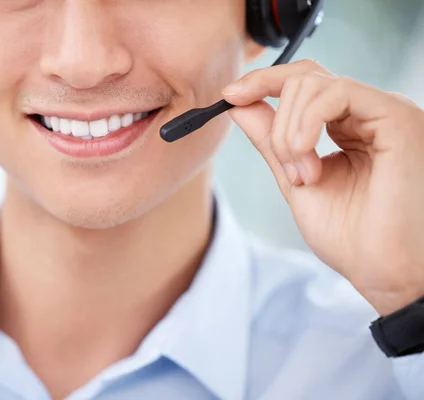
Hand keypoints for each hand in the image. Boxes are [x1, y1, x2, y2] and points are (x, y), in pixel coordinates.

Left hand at [222, 59, 423, 315]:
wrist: (381, 270)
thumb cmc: (348, 236)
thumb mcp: (294, 180)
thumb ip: (270, 141)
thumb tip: (240, 104)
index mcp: (346, 128)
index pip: (302, 84)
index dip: (262, 83)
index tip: (230, 97)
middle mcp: (366, 114)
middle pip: (303, 76)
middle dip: (275, 118)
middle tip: (285, 164)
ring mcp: (381, 112)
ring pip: (311, 83)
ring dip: (289, 131)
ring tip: (303, 174)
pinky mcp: (395, 116)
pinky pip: (335, 92)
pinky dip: (306, 122)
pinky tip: (306, 153)